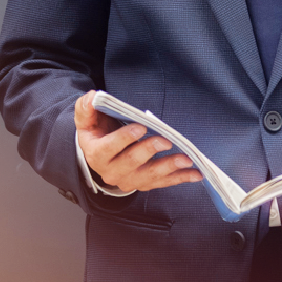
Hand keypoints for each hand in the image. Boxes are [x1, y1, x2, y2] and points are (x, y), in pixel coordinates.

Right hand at [74, 91, 203, 193]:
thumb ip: (86, 108)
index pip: (109, 148)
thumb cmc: (97, 133)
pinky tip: (195, 173)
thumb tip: (92, 97)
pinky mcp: (144, 183)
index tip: (141, 127)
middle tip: (165, 140)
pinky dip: (180, 178)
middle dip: (149, 151)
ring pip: (150, 176)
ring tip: (186, 159)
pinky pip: (163, 182)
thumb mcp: (86, 120)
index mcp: (97, 154)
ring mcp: (129, 180)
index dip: (124, 138)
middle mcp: (112, 172)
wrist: (100, 156)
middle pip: (131, 163)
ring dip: (169, 167)